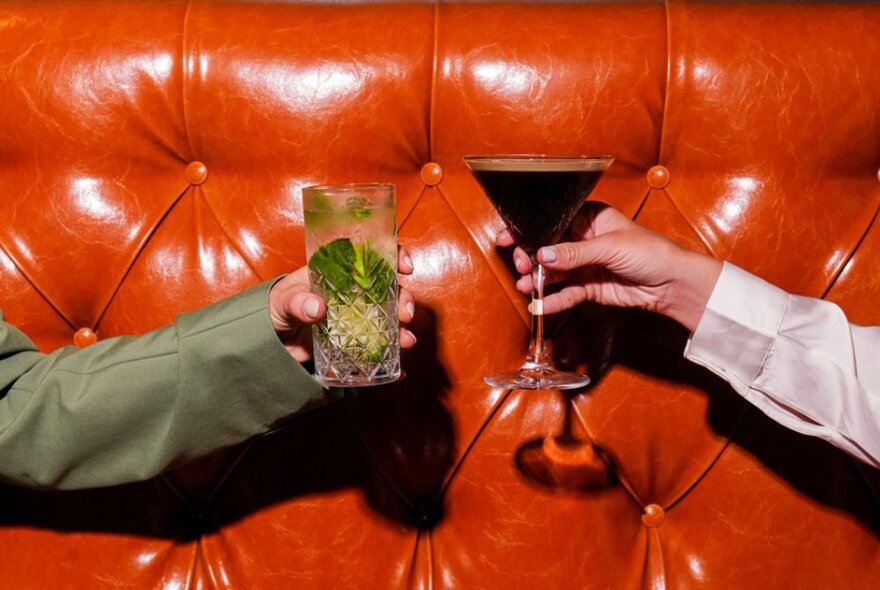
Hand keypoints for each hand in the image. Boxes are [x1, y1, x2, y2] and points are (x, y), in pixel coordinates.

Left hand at [268, 246, 416, 361]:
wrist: (269, 339)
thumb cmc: (276, 307)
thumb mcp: (284, 300)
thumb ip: (297, 302)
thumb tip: (317, 308)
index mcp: (340, 271)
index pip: (373, 255)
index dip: (394, 256)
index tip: (405, 268)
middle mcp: (355, 291)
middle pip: (389, 288)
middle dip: (404, 299)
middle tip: (406, 315)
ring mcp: (357, 316)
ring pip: (389, 317)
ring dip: (402, 328)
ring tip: (406, 341)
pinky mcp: (354, 340)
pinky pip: (378, 346)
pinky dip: (390, 356)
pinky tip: (399, 368)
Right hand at [497, 202, 721, 331]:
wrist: (674, 284)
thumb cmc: (651, 252)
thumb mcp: (610, 247)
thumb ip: (574, 252)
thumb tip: (542, 254)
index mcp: (590, 218)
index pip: (553, 221)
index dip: (529, 229)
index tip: (507, 236)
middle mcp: (585, 240)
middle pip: (548, 247)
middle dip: (530, 257)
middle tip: (521, 266)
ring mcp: (586, 264)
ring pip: (554, 271)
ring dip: (537, 279)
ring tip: (524, 285)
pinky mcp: (591, 287)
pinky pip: (566, 292)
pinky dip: (552, 298)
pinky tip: (539, 303)